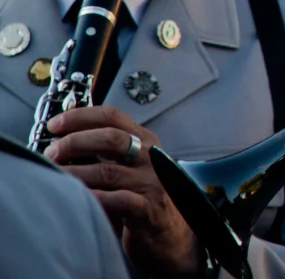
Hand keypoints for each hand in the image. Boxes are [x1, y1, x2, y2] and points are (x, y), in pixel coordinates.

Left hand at [45, 106, 202, 277]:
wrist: (169, 231)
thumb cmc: (142, 194)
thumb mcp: (131, 164)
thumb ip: (106, 151)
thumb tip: (63, 142)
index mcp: (146, 140)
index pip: (112, 116)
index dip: (80, 117)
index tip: (55, 125)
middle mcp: (151, 156)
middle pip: (110, 138)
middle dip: (74, 143)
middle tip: (52, 153)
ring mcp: (151, 182)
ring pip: (108, 171)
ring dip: (75, 173)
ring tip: (55, 177)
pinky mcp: (147, 209)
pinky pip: (117, 200)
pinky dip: (94, 197)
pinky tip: (78, 198)